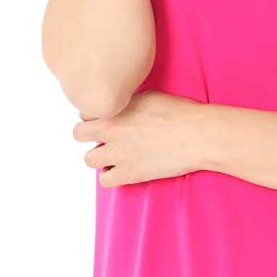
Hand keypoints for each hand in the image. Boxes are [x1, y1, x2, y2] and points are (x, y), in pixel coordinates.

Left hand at [73, 90, 208, 186]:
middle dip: (90, 135)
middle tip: (107, 137)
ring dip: (100, 157)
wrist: (198, 135)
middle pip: (78, 134)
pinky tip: (124, 169)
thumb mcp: (149, 95)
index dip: (96, 115)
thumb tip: (119, 105)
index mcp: (115, 108)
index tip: (108, 119)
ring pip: (88, 159)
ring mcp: (118, 154)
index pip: (85, 111)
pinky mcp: (129, 174)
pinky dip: (111, 176)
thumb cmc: (180, 112)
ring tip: (116, 155)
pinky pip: (105, 181)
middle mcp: (111, 130)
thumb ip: (127, 102)